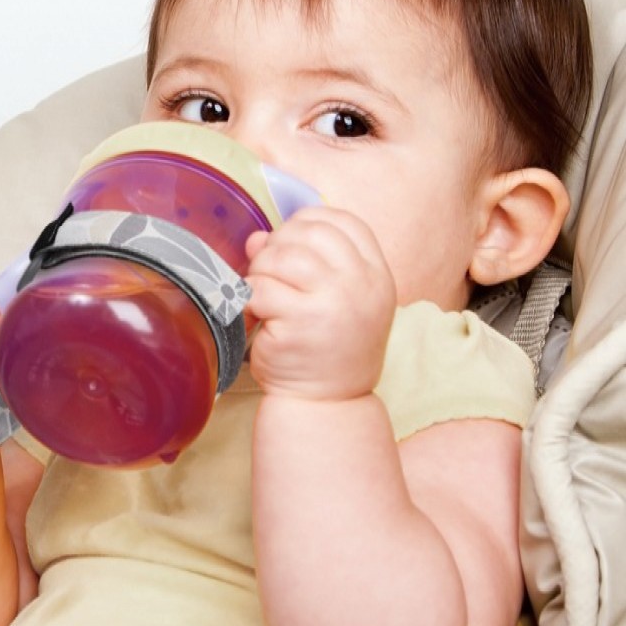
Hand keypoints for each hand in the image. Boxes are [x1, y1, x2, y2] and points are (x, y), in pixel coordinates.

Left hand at [244, 207, 396, 400]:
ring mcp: (332, 303)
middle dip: (278, 246)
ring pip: (280, 257)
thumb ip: (302, 261)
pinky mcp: (299, 323)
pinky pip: (260, 289)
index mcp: (375, 274)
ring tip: (263, 294)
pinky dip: (250, 298)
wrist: (328, 403)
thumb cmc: (327, 348)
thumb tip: (257, 238)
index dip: (309, 222)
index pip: (344, 223)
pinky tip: (258, 316)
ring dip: (261, 271)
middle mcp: (361, 285)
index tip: (290, 240)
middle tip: (269, 270)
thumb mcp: (331, 299)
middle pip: (309, 233)